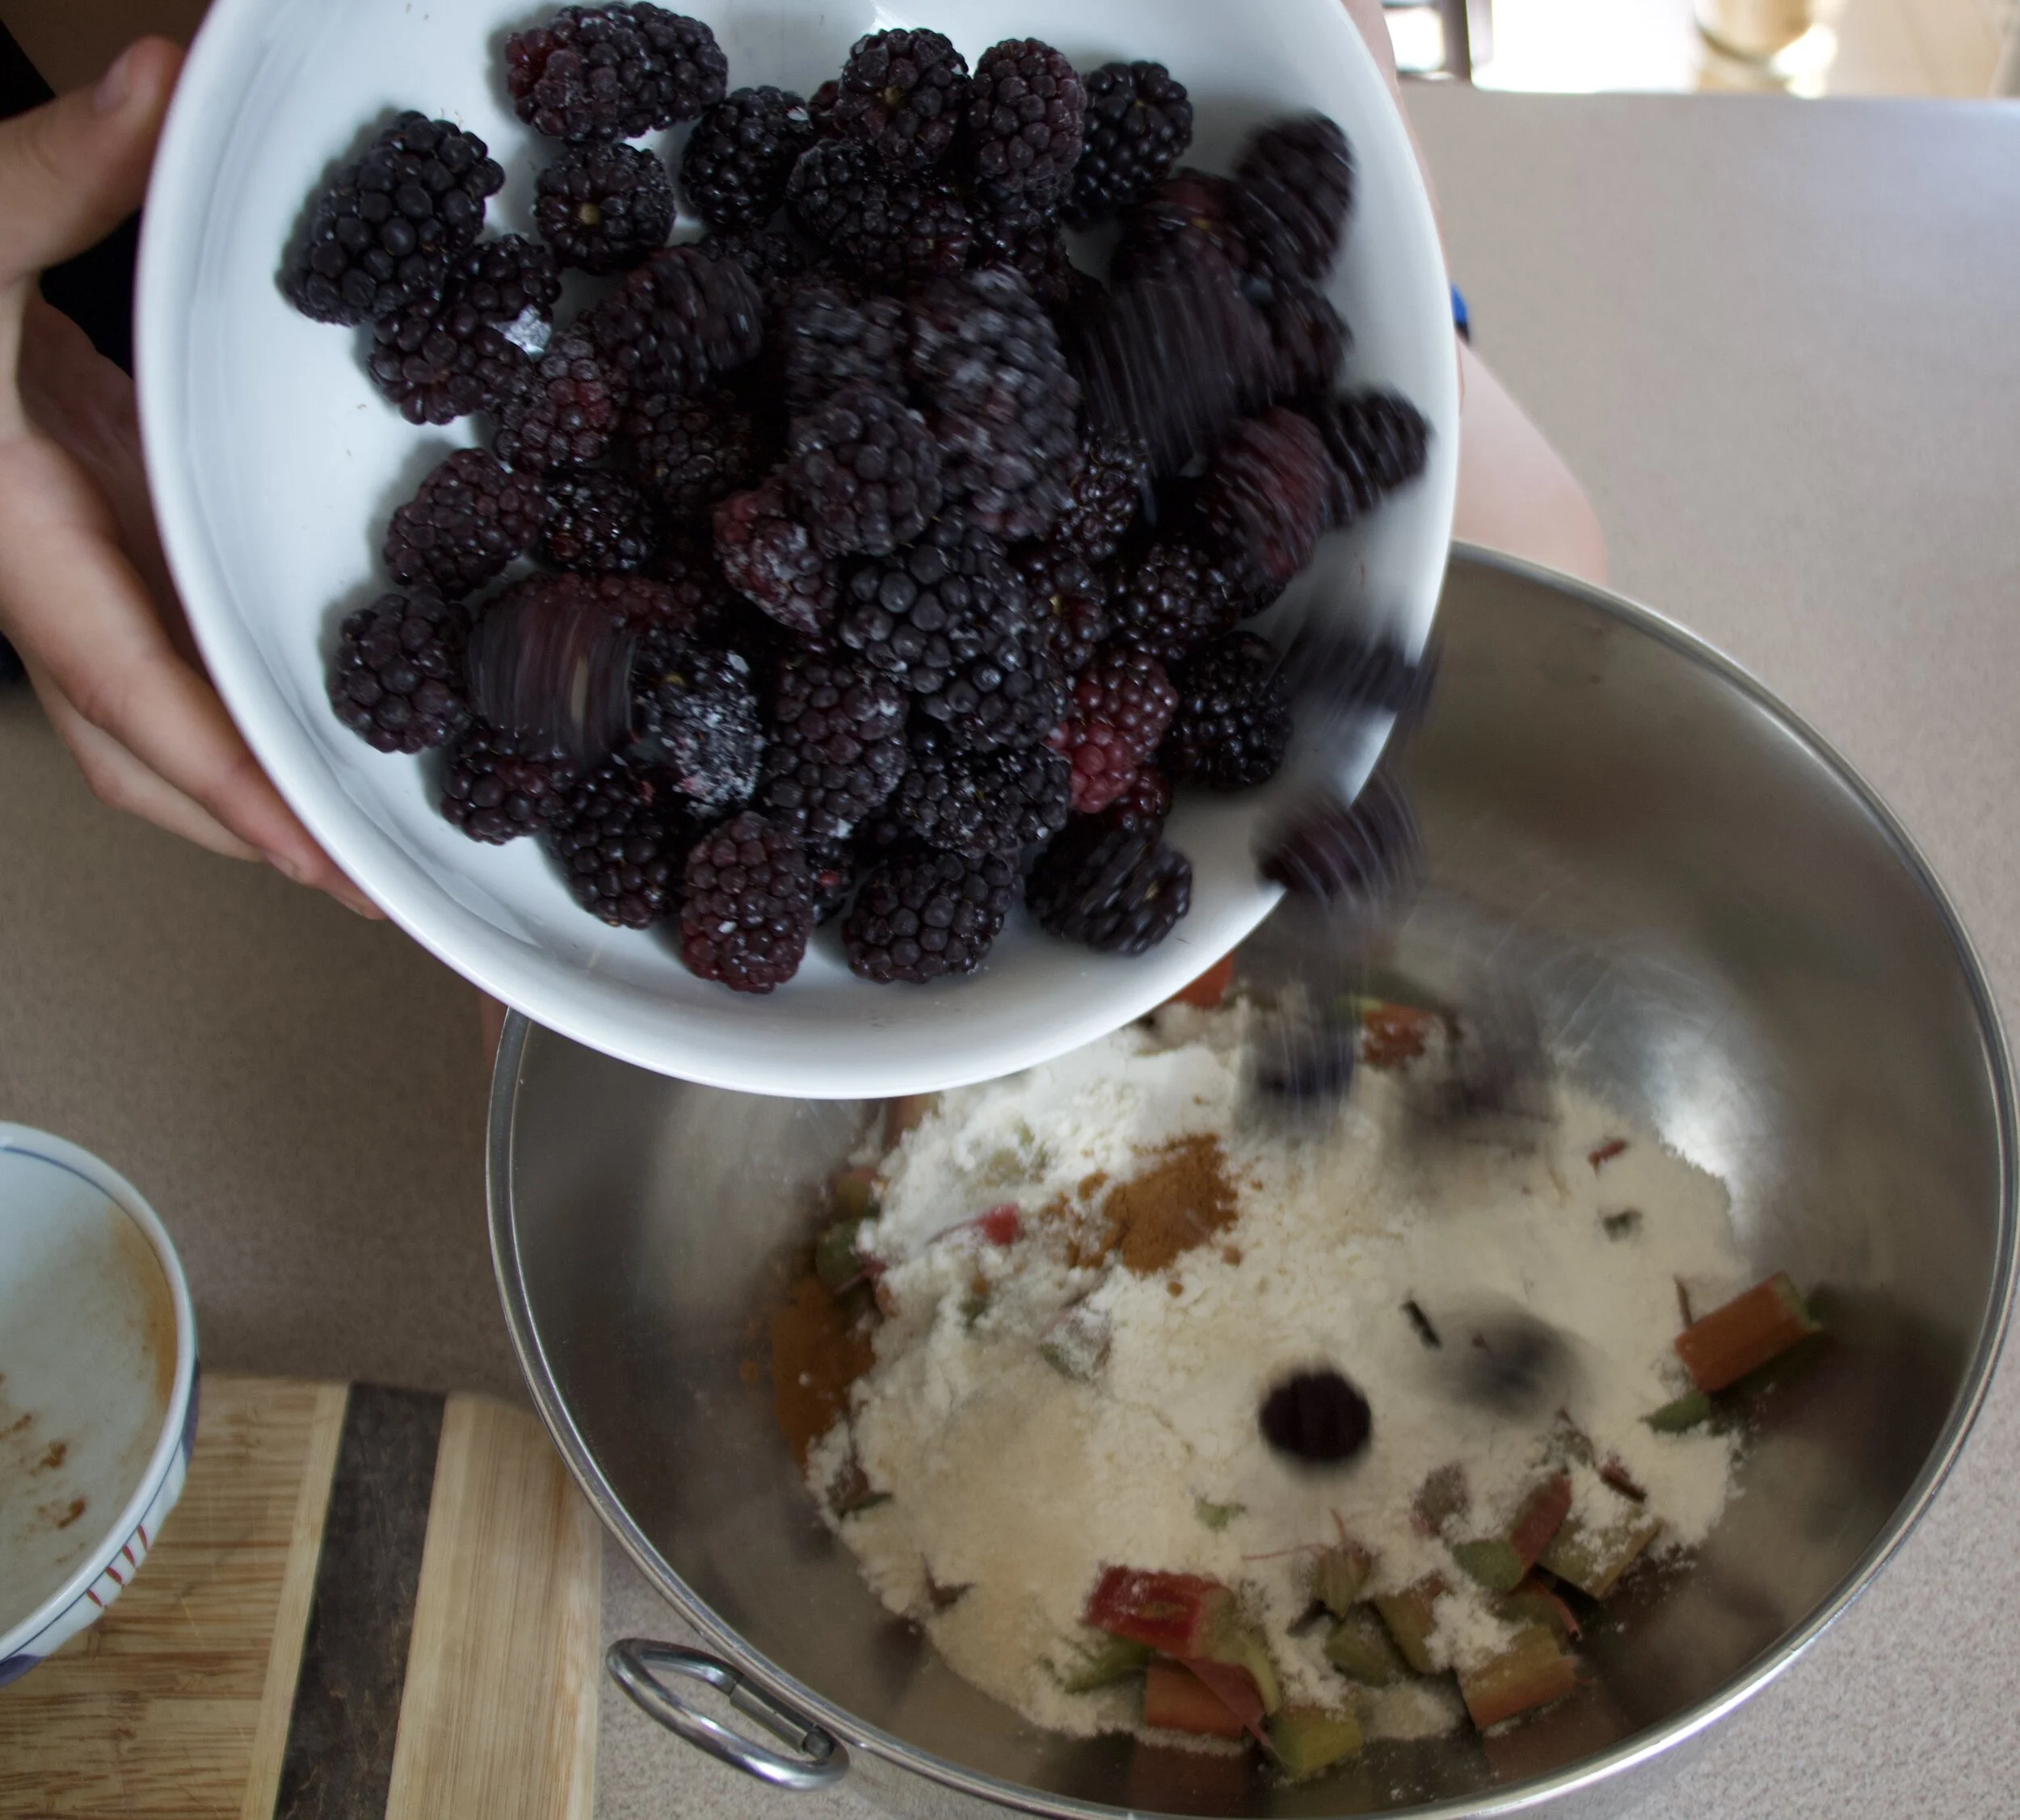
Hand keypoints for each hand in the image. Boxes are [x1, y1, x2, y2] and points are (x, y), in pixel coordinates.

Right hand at [0, 39, 379, 915]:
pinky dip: (243, 701)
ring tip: (368, 832)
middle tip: (376, 886)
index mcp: (12, 533)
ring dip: (254, 781)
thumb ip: (55, 162)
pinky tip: (323, 709)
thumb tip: (159, 81)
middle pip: (146, 754)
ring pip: (158, 719)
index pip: (131, 692)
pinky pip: (174, 656)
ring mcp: (72, 570)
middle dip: (254, 829)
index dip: (229, 784)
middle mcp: (43, 579)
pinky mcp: (96, 540)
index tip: (318, 858)